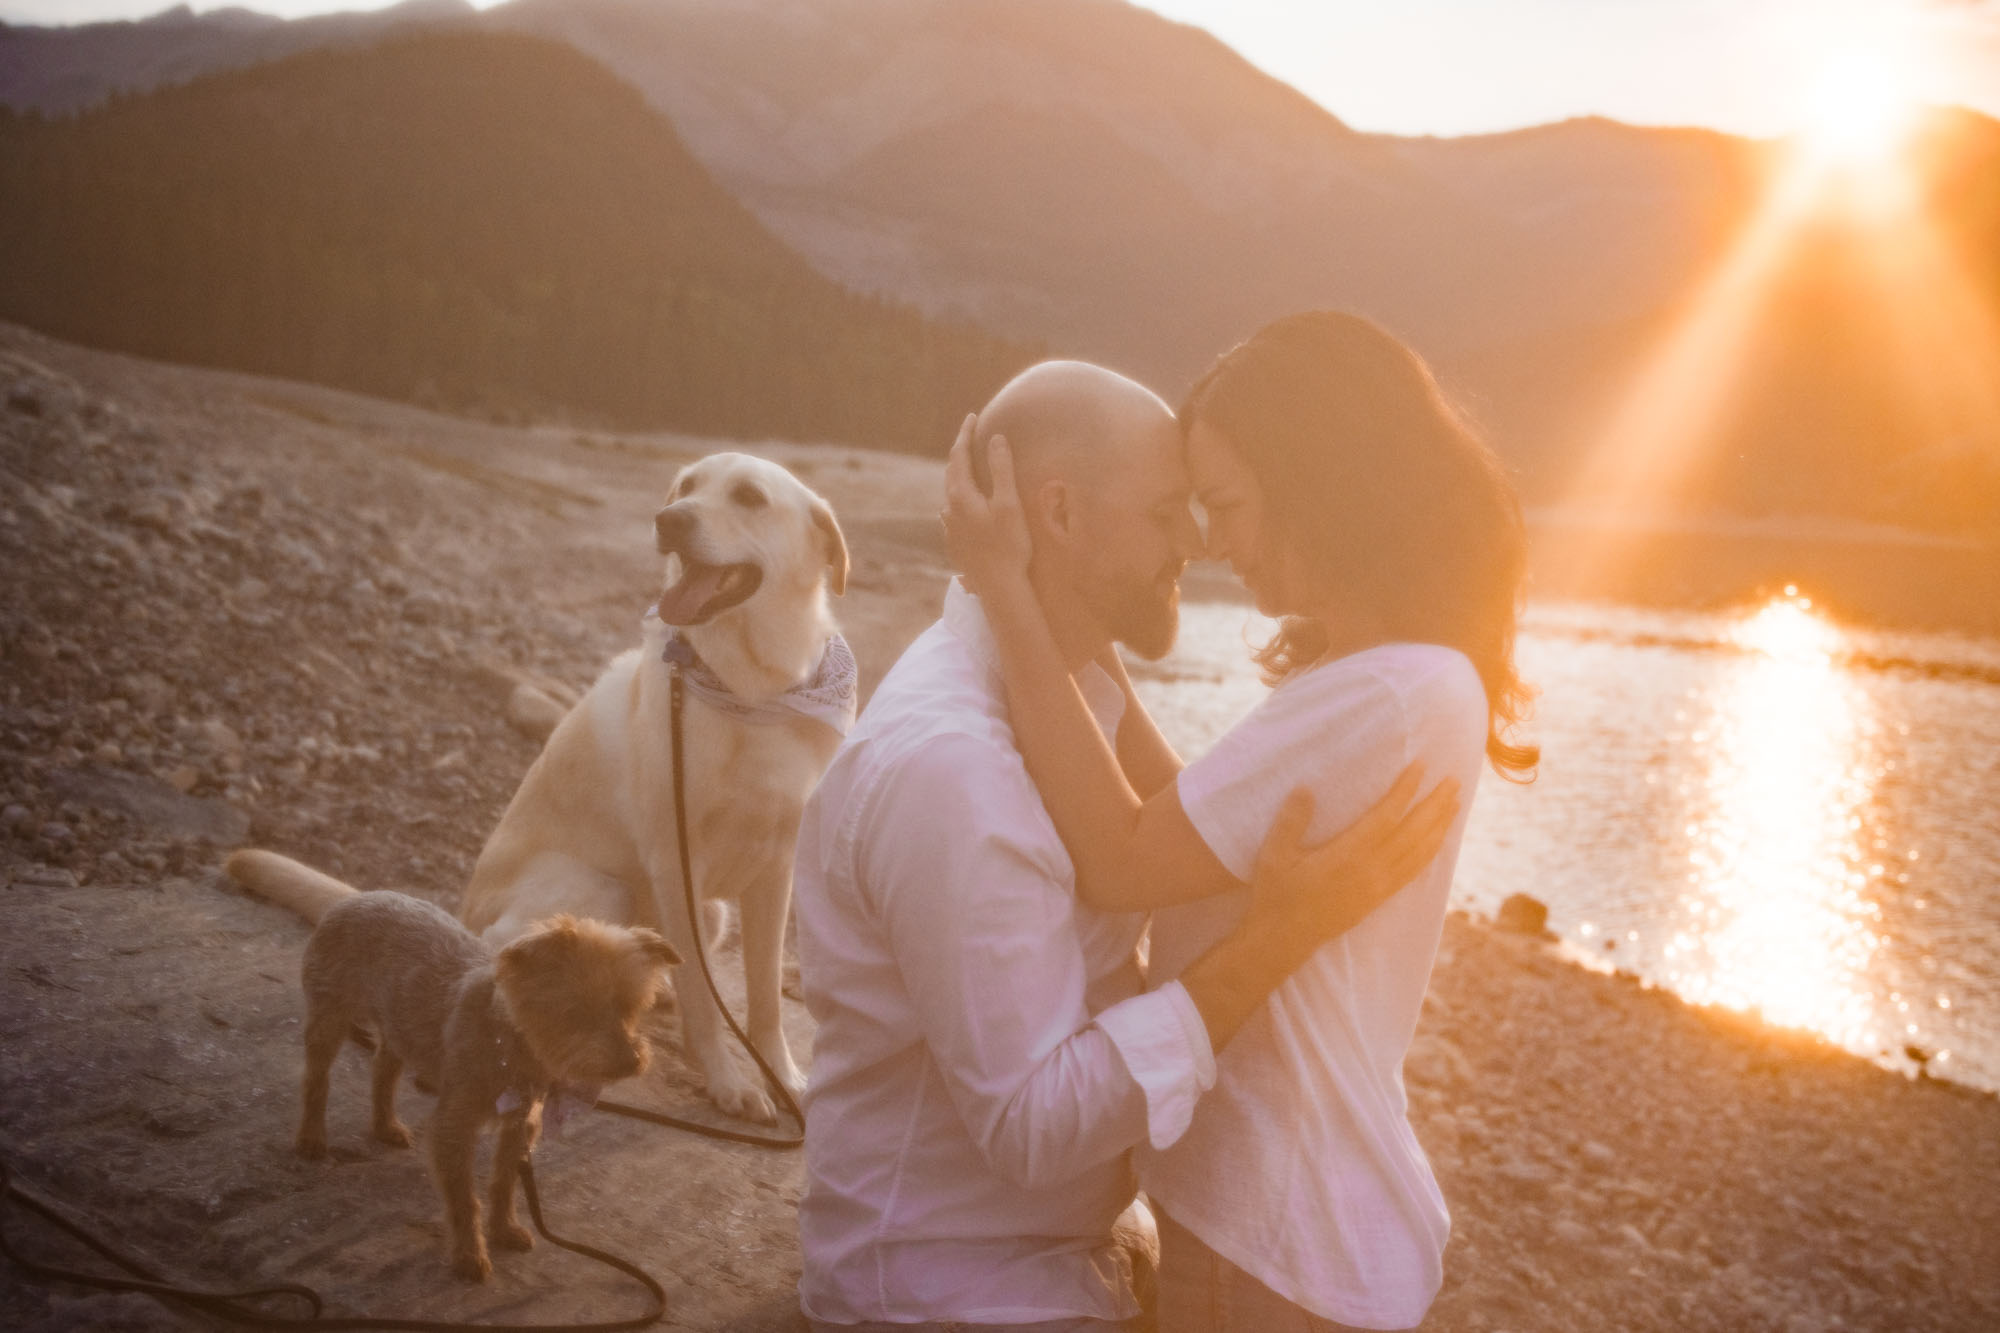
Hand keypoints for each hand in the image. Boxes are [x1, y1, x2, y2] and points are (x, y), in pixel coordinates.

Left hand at [942, 412, 1032, 597]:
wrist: (999, 588)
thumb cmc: (1009, 545)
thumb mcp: (1009, 504)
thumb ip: (1002, 470)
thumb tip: (995, 438)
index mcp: (961, 496)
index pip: (959, 455)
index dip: (965, 434)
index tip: (972, 416)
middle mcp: (949, 510)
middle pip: (951, 473)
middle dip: (961, 452)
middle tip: (970, 436)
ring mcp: (949, 528)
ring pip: (951, 494)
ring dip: (959, 477)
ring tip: (969, 468)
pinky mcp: (955, 543)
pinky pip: (953, 513)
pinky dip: (960, 499)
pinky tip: (966, 506)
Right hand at [1237, 765, 1460, 966]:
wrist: (1282, 940)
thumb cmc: (1276, 894)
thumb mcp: (1274, 854)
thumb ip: (1292, 820)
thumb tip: (1306, 788)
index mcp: (1348, 855)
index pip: (1387, 816)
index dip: (1406, 790)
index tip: (1422, 766)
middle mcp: (1371, 871)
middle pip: (1414, 832)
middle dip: (1436, 804)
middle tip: (1454, 780)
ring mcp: (1379, 888)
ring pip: (1420, 853)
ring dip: (1440, 826)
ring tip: (1455, 804)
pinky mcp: (1379, 900)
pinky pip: (1414, 872)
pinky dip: (1431, 853)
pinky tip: (1438, 841)